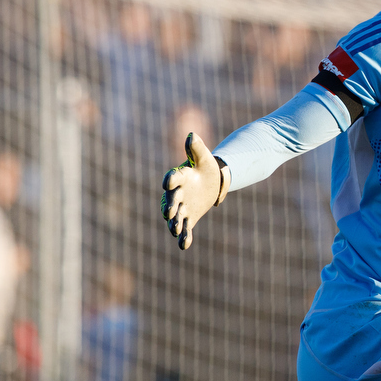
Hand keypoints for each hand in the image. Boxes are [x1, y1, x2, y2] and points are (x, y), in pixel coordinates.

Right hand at [160, 132, 228, 250]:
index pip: (173, 178)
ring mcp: (181, 207)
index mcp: (179, 177)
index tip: (168, 183)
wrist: (212, 181)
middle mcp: (176, 193)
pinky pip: (185, 229)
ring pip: (176, 217)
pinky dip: (184, 237)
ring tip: (176, 230)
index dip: (170, 180)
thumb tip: (191, 134)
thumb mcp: (204, 157)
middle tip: (170, 213)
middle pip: (171, 200)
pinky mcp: (188, 218)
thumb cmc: (206, 167)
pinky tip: (184, 246)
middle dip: (170, 206)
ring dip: (175, 224)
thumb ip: (196, 148)